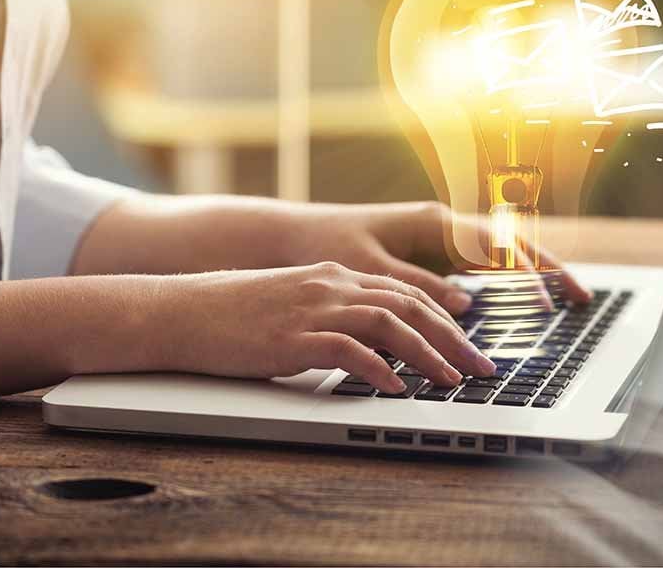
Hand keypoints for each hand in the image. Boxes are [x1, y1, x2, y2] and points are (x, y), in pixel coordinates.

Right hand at [155, 261, 497, 393]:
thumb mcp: (293, 304)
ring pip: (390, 323)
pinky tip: (397, 388)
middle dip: (453, 338)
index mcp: (334, 274)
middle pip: (410, 305)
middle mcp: (331, 284)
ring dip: (428, 354)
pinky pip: (349, 350)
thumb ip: (332, 317)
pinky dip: (378, 369)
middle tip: (481, 368)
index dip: (444, 318)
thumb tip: (370, 347)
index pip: (405, 292)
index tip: (469, 344)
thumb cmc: (233, 313)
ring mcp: (314, 307)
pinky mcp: (294, 336)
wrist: (181, 310)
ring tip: (452, 381)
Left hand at [277, 201, 590, 309]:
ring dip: (532, 275)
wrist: (293, 238)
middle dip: (547, 268)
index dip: (528, 271)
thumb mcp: (369, 271)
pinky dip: (505, 282)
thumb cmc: (325, 248)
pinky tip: (522, 301)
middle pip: (509, 246)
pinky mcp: (431, 256)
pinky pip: (478, 268)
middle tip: (582, 298)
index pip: (496, 245)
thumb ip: (417, 285)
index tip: (550, 298)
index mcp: (433, 223)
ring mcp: (439, 240)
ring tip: (567, 300)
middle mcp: (442, 227)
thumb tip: (466, 304)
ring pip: (499, 255)